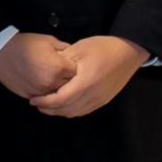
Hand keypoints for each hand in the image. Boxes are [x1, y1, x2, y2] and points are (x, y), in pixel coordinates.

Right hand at [0, 32, 74, 98]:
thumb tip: (74, 55)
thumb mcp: (48, 40)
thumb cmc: (25, 44)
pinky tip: (41, 81)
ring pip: (58, 94)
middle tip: (62, 70)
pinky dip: (46, 92)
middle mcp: (52, 82)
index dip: (75, 66)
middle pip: (70, 85)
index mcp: (59, 67)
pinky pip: (45, 98)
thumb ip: (65, 48)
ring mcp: (42, 92)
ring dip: (58, 87)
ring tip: (51, 76)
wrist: (1, 52)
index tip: (71, 63)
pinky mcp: (32, 96)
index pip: (77, 72)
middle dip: (69, 78)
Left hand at [31, 36, 151, 118]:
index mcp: (86, 83)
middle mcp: (93, 96)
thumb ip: (63, 62)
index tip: (33, 99)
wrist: (128, 52)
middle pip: (67, 110)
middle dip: (49, 109)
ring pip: (75, 113)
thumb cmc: (103, 48)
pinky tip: (64, 104)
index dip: (45, 102)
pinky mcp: (104, 101)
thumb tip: (47, 72)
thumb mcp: (79, 49)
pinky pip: (84, 111)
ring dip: (59, 111)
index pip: (61, 99)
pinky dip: (71, 110)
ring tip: (47, 105)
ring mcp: (100, 100)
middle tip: (37, 103)